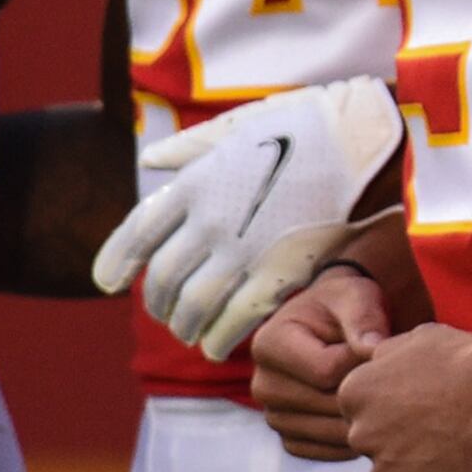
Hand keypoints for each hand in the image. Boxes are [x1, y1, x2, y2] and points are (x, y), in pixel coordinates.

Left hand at [97, 78, 403, 358]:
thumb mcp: (238, 124)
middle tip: (165, 314)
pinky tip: (217, 347)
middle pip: (164, 277)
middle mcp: (209, 220)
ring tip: (190, 335)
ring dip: (186, 326)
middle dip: (159, 303)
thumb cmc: (306, 124)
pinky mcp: (280, 270)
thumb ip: (190, 147)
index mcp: (195, 184)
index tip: (107, 283)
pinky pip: (237, 317)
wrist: (364, 138)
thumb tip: (150, 159)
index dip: (117, 261)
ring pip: (194, 304)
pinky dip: (221, 337)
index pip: (137, 233)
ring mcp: (243, 249)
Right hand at [248, 266, 389, 460]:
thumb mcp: (355, 295)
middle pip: (329, 406)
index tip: (379, 346)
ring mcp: (274, 415)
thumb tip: (373, 348)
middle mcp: (263, 384)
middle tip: (391, 374)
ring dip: (365, 418)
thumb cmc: (345, 304)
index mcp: (269, 345)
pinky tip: (372, 414)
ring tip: (385, 393)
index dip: (364, 361)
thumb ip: (364, 316)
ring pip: (331, 433)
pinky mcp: (290, 437)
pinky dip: (355, 440)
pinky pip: (327, 451)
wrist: (333, 324)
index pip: (327, 371)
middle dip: (367, 391)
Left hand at [335, 324, 471, 471]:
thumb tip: (377, 361)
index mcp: (355, 394)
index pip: (359, 413)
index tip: (418, 410)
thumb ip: (387, 355)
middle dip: (398, 442)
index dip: (391, 411)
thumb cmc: (470, 361)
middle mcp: (361, 434)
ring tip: (450, 457)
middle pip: (371, 447)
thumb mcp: (420, 337)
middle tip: (439, 431)